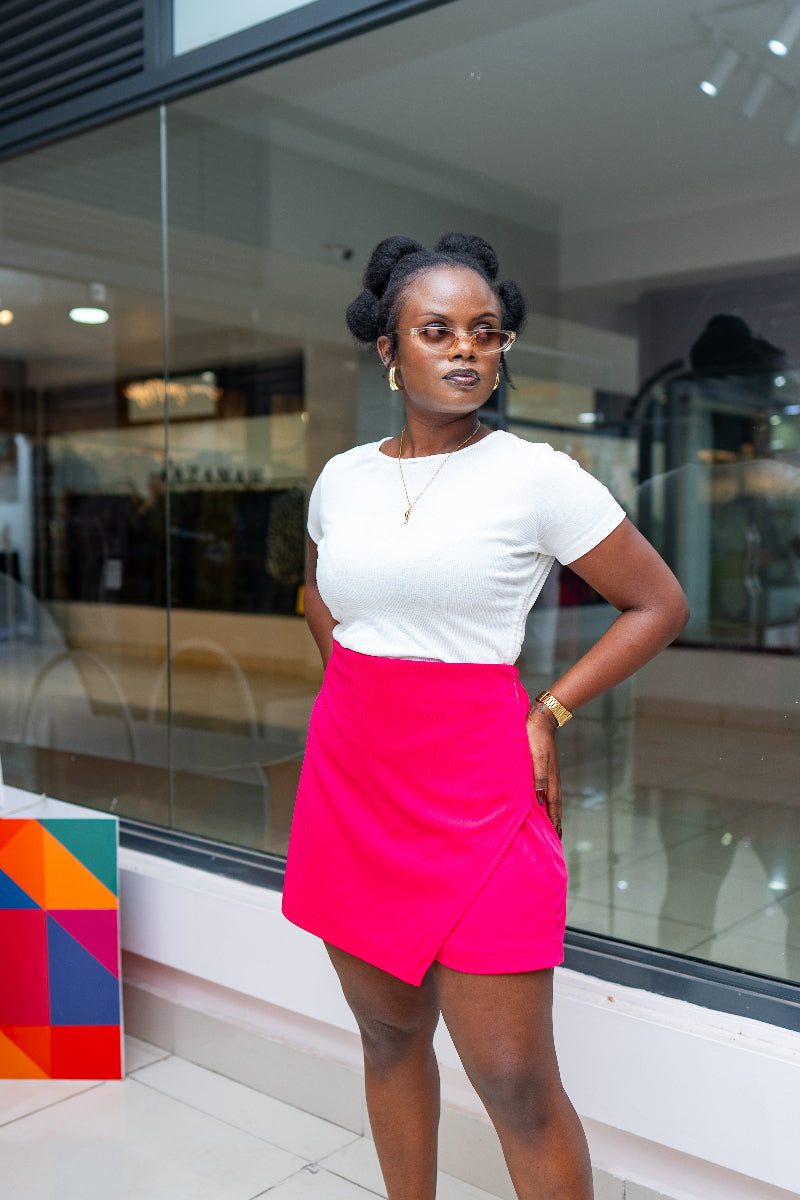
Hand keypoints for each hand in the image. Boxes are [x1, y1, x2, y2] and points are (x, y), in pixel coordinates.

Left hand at [526, 705, 562, 838]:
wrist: (540, 720)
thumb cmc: (535, 739)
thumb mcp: (536, 759)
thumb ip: (539, 779)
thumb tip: (541, 800)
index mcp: (551, 780)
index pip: (554, 807)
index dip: (554, 823)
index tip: (556, 838)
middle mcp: (553, 780)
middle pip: (556, 806)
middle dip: (556, 822)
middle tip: (557, 838)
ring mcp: (551, 774)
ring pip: (553, 799)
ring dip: (553, 813)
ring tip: (553, 825)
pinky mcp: (546, 768)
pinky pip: (549, 790)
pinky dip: (549, 801)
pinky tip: (544, 802)